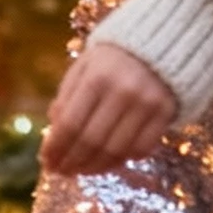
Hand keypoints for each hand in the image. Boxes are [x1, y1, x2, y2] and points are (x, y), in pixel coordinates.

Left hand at [40, 41, 176, 175]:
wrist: (163, 41)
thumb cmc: (114, 57)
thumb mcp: (84, 67)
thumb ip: (67, 97)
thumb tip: (52, 134)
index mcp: (97, 77)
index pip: (70, 124)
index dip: (56, 147)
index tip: (46, 161)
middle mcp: (123, 91)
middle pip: (92, 141)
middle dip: (72, 162)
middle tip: (61, 171)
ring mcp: (147, 104)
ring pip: (116, 151)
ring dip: (94, 167)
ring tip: (80, 170)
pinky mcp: (166, 114)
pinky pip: (141, 149)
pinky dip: (122, 160)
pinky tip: (108, 161)